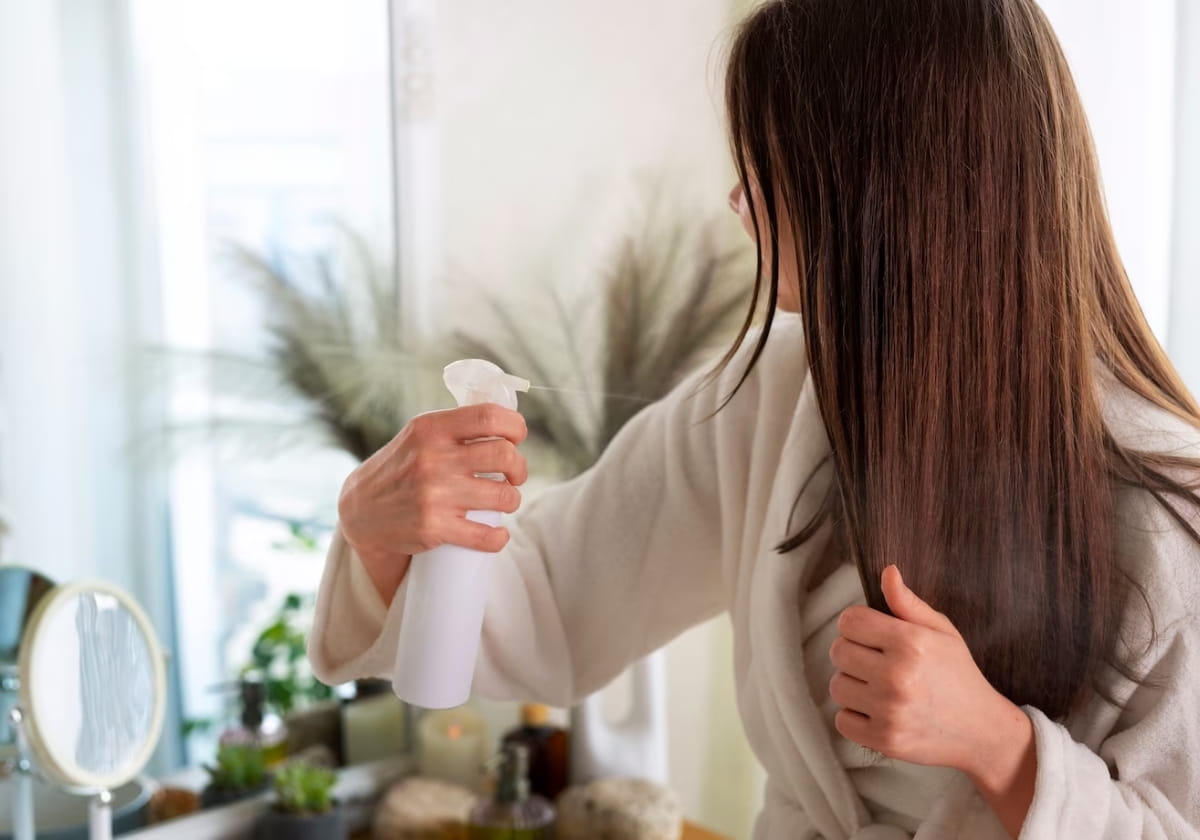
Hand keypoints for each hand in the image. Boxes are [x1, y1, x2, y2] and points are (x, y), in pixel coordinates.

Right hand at [337, 405, 527, 601]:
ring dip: (512, 500)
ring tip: (505, 501)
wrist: (361, 512)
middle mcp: (433, 458)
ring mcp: (434, 494)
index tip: (516, 439)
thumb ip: (455, 427)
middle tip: (515, 476)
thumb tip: (506, 424)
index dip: (515, 427)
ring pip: (504, 496)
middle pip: (505, 455)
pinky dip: (499, 538)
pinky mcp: (434, 528)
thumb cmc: (401, 469)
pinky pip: (487, 536)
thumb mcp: (418, 435)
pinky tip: (497, 534)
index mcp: (431, 429)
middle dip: (519, 468)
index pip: (490, 416)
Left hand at [829, 565, 1022, 774]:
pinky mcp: (884, 739)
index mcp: (910, 643)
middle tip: (876, 661)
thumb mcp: (942, 632)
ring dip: (852, 685)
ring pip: (837, 686)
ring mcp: (889, 710)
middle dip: (853, 653)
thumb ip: (908, 603)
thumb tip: (887, 571)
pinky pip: (842, 720)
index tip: (870, 634)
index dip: (856, 625)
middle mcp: (897, 675)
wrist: (982, 731)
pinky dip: (855, 716)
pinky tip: (878, 711)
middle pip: (838, 651)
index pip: (849, 621)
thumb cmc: (959, 675)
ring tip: (878, 687)